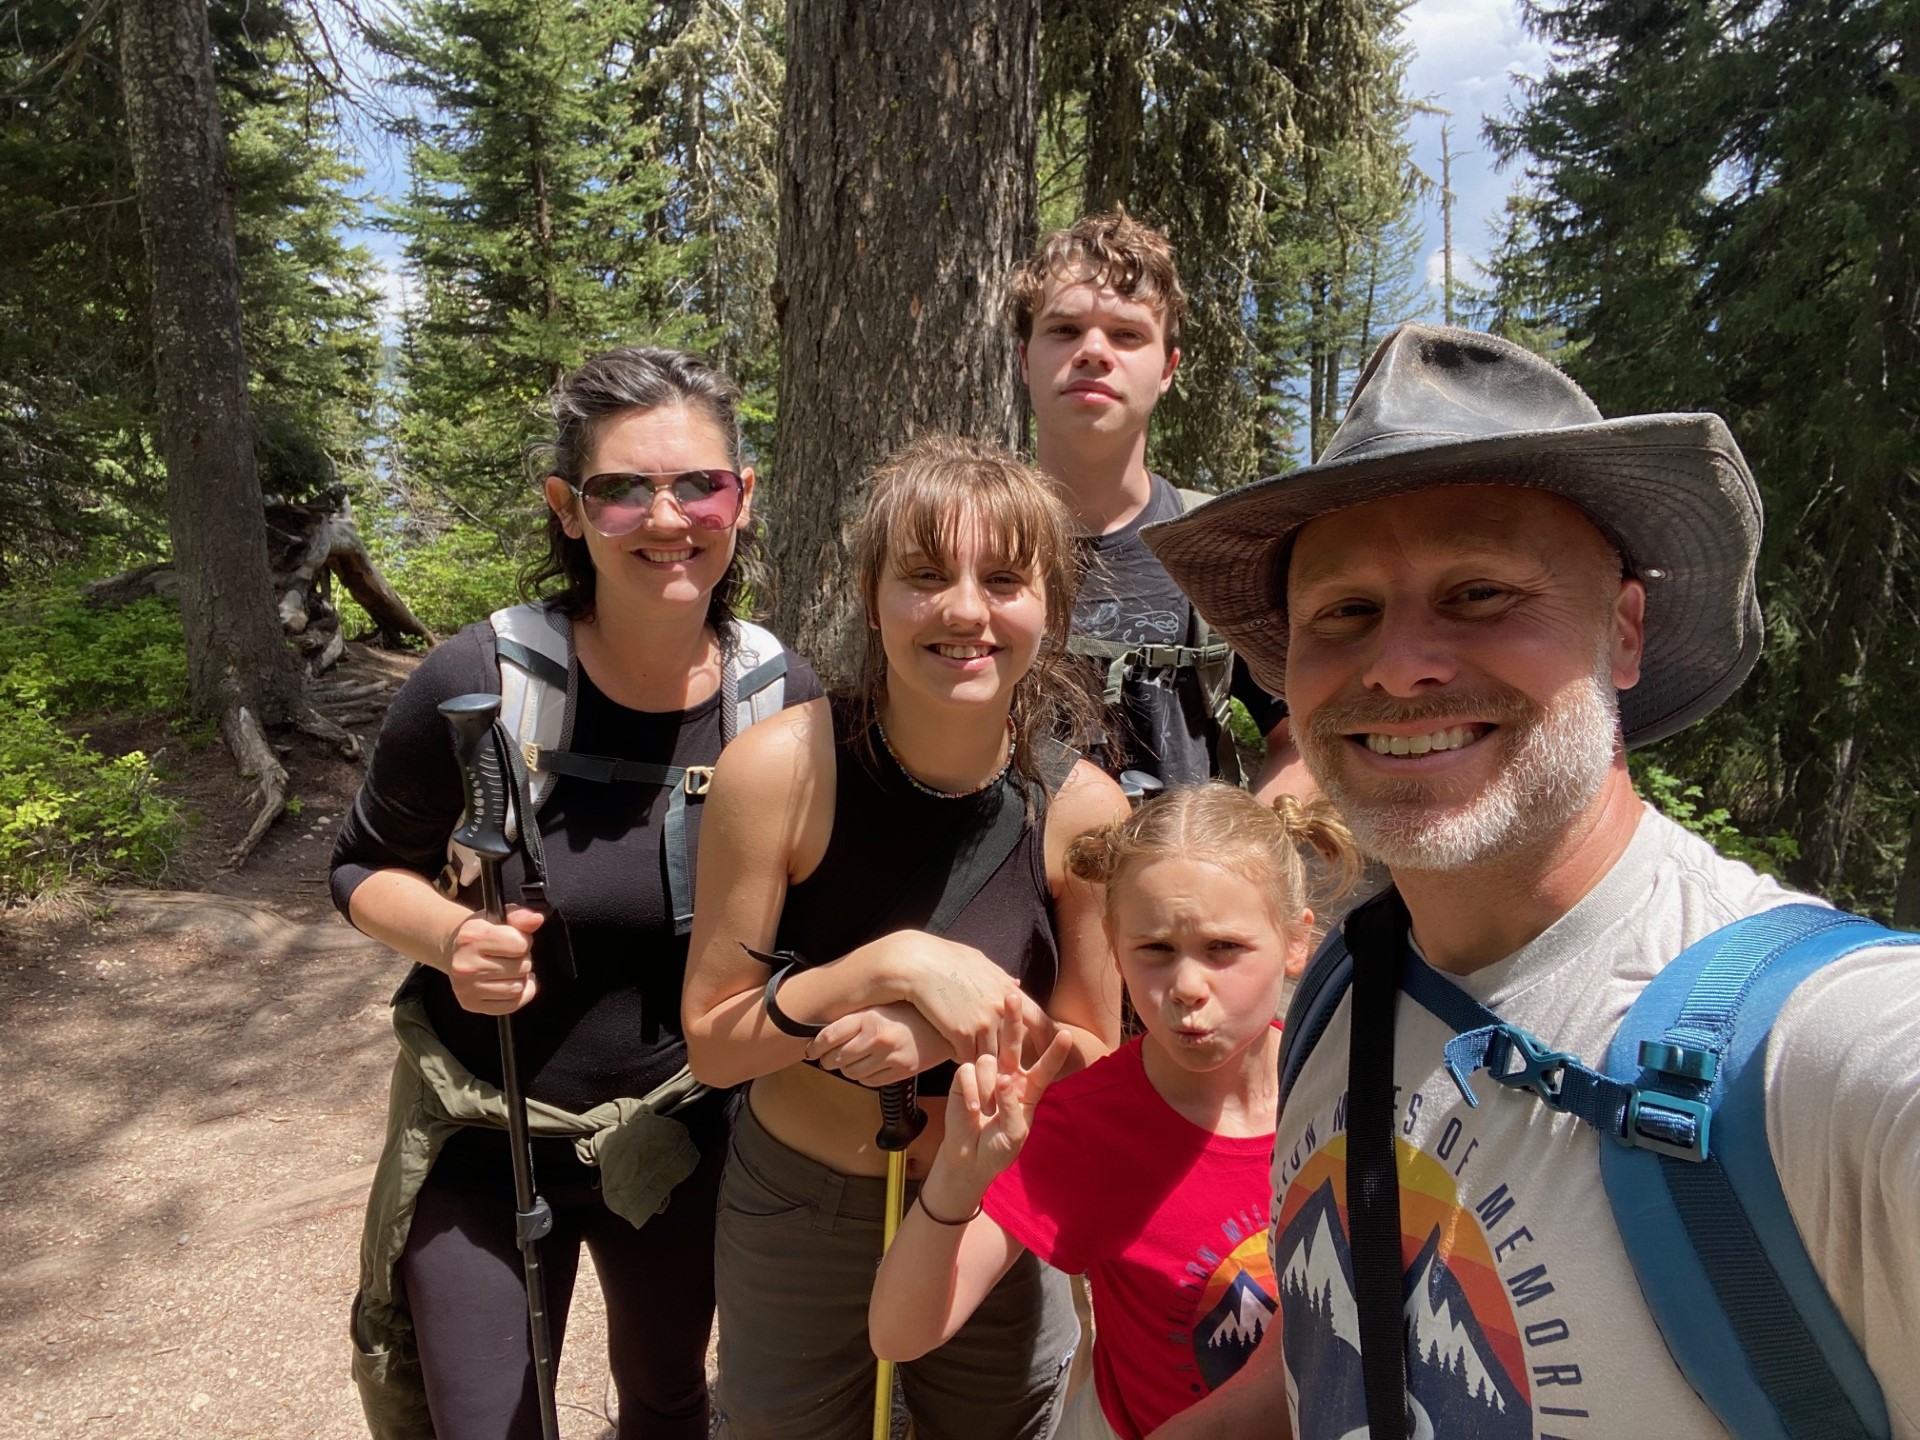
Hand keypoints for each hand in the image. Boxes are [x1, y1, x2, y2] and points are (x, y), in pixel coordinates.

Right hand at [444, 906, 544, 1014]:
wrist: (454, 950)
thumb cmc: (482, 933)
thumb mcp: (499, 917)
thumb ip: (520, 916)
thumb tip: (536, 919)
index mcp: (471, 938)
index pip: (519, 945)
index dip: (523, 941)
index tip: (514, 940)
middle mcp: (465, 965)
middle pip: (521, 967)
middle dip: (522, 960)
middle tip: (509, 955)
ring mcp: (466, 988)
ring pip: (517, 988)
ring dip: (520, 978)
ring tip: (508, 968)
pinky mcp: (470, 1004)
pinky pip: (511, 1005)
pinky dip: (519, 995)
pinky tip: (511, 982)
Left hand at [806, 1003, 955, 1087]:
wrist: (945, 1023)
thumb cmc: (911, 1012)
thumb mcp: (880, 1005)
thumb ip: (855, 1017)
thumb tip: (824, 1033)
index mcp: (869, 1016)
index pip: (828, 1037)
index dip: (814, 1047)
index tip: (811, 1050)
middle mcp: (877, 1037)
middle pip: (835, 1058)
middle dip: (828, 1060)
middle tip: (829, 1057)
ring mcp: (890, 1056)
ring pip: (851, 1073)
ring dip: (847, 1069)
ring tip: (854, 1060)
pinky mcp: (901, 1071)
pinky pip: (869, 1082)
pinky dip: (864, 1077)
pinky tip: (870, 1066)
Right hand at [876, 931, 1047, 1062]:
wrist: (917, 961)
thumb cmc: (945, 958)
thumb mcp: (980, 963)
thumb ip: (1000, 979)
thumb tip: (1017, 983)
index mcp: (1009, 991)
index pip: (1040, 1021)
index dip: (1045, 1039)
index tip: (1044, 1052)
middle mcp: (1001, 1009)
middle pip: (1014, 1046)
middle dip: (1013, 1063)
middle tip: (1012, 1078)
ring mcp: (983, 1023)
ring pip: (990, 1058)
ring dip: (983, 1066)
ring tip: (980, 1080)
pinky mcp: (962, 1034)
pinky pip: (966, 1058)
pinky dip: (961, 1060)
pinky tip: (954, 1057)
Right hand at [934, 993, 1073, 1195]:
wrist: (970, 1158)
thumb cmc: (999, 1147)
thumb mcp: (1014, 1134)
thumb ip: (1012, 1107)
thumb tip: (1004, 1079)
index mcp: (1028, 1088)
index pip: (1044, 1066)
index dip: (1054, 1052)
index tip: (1066, 1035)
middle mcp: (1008, 1075)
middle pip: (1013, 1042)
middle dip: (1013, 1020)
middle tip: (1011, 996)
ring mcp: (985, 1074)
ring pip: (988, 1062)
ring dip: (987, 1087)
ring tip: (985, 1111)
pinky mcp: (964, 1078)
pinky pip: (968, 1072)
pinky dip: (971, 1091)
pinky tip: (972, 1109)